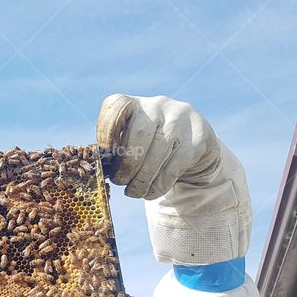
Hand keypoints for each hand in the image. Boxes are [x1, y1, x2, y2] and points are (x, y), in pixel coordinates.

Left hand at [96, 94, 250, 264]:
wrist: (192, 144)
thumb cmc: (147, 145)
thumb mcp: (127, 140)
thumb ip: (113, 148)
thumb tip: (99, 169)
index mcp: (133, 103)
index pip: (116, 108)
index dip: (106, 133)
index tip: (105, 157)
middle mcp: (157, 104)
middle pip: (138, 134)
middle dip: (127, 165)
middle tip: (119, 182)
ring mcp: (180, 119)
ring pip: (158, 152)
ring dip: (142, 179)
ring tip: (133, 192)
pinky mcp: (198, 137)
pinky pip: (174, 166)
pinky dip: (158, 185)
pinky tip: (149, 192)